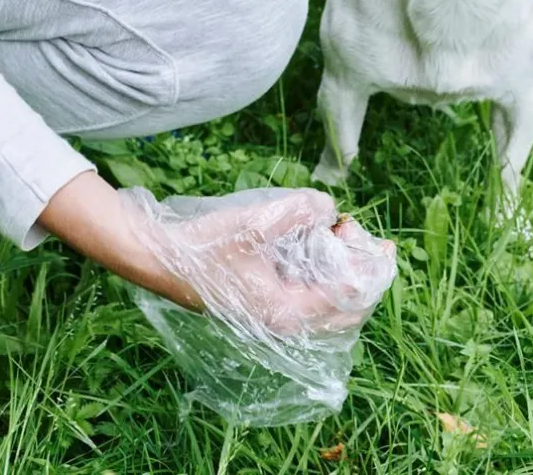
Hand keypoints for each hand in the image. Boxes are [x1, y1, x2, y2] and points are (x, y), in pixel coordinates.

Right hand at [123, 186, 395, 335]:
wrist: (159, 259)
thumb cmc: (205, 246)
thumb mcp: (257, 222)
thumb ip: (301, 211)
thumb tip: (328, 210)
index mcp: (288, 313)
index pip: (352, 298)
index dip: (371, 267)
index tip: (372, 236)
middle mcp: (286, 323)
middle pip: (348, 309)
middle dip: (360, 270)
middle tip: (353, 231)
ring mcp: (274, 316)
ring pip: (331, 305)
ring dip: (342, 271)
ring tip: (337, 233)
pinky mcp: (264, 304)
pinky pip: (311, 298)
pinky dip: (323, 274)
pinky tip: (315, 244)